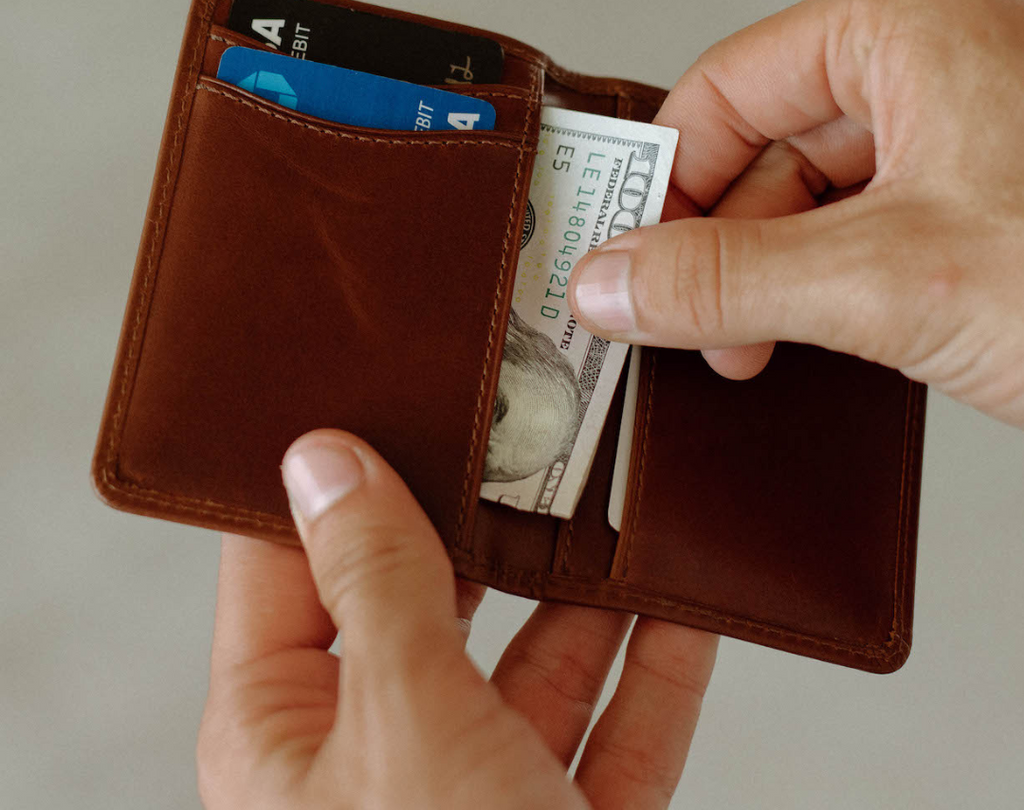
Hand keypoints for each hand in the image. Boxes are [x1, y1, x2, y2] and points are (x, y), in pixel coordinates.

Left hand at [198, 429, 716, 808]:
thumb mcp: (402, 723)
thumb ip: (372, 585)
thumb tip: (320, 461)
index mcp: (287, 730)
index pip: (286, 567)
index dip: (328, 478)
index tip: (384, 395)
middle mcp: (373, 759)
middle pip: (425, 607)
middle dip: (484, 530)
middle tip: (530, 438)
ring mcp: (472, 799)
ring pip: (530, 666)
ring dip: (584, 595)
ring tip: (620, 507)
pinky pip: (609, 734)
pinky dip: (651, 673)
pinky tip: (686, 607)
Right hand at [567, 0, 1023, 426]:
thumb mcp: (891, 279)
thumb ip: (729, 280)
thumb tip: (609, 285)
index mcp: (905, 21)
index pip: (722, 91)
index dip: (665, 185)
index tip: (622, 263)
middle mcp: (927, 60)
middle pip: (758, 152)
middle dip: (717, 249)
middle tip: (684, 325)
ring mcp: (953, 133)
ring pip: (802, 202)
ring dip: (762, 283)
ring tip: (749, 348)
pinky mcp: (970, 200)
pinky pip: (850, 235)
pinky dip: (814, 294)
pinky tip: (807, 339)